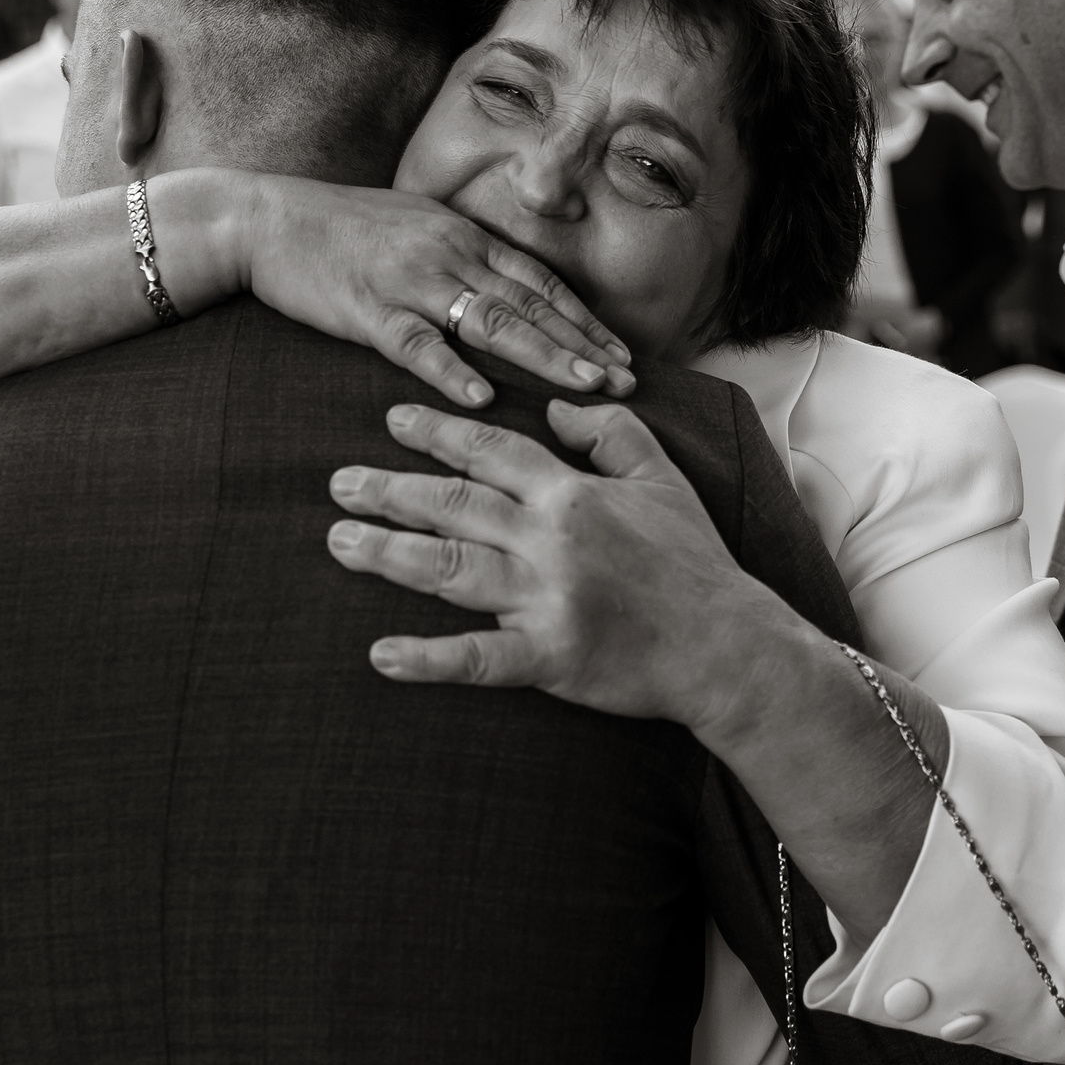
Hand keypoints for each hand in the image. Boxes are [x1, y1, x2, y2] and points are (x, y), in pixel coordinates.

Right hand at [229, 173, 632, 407]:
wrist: (265, 219)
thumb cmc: (341, 231)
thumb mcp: (417, 232)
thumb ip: (464, 261)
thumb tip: (509, 297)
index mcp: (465, 237)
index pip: (541, 284)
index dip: (586, 321)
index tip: (623, 354)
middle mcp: (449, 254)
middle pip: (531, 306)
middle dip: (583, 346)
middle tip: (628, 383)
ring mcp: (410, 281)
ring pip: (490, 322)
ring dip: (543, 357)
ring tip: (585, 388)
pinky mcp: (367, 309)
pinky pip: (417, 344)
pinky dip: (452, 372)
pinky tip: (483, 398)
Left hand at [323, 399, 797, 729]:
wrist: (727, 644)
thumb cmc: (693, 562)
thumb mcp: (661, 477)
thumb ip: (610, 432)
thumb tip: (556, 405)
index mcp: (572, 493)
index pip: (491, 450)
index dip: (439, 432)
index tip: (392, 420)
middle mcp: (551, 538)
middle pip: (453, 503)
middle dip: (390, 489)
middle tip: (337, 483)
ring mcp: (547, 598)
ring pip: (449, 567)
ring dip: (387, 554)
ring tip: (339, 542)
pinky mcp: (549, 656)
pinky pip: (477, 658)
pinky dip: (427, 658)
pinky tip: (379, 655)